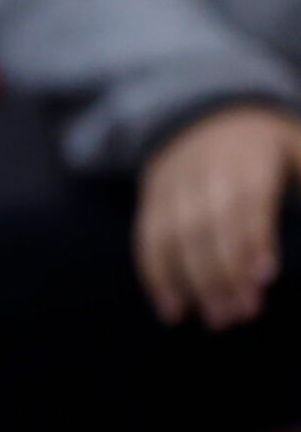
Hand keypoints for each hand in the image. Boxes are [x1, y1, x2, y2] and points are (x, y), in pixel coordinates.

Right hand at [135, 104, 300, 329]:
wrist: (206, 111)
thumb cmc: (267, 145)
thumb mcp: (297, 146)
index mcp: (247, 158)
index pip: (246, 201)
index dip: (253, 239)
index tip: (265, 278)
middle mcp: (204, 170)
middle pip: (207, 225)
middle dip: (222, 272)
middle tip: (241, 315)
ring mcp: (172, 185)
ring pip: (174, 236)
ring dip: (190, 281)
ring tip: (212, 319)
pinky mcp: (151, 199)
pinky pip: (147, 239)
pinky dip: (155, 276)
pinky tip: (171, 308)